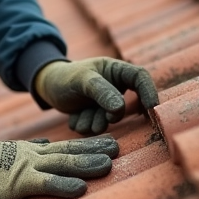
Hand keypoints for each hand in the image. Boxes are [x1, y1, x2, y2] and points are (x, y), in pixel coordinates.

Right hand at [0, 137, 118, 198]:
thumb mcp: (10, 152)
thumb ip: (30, 149)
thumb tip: (46, 144)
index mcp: (34, 151)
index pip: (67, 145)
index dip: (90, 144)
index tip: (111, 142)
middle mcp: (35, 156)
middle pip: (70, 151)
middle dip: (95, 150)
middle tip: (119, 148)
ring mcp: (27, 168)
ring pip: (63, 164)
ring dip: (87, 164)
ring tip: (109, 164)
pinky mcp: (18, 183)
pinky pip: (45, 183)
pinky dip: (64, 185)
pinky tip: (81, 188)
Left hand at [34, 57, 158, 133]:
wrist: (47, 86)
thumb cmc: (65, 76)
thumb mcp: (82, 80)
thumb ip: (101, 92)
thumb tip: (120, 108)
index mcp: (116, 71)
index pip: (141, 78)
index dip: (149, 92)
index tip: (151, 109)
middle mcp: (114, 87)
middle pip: (123, 107)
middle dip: (109, 116)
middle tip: (100, 117)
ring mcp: (105, 103)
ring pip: (107, 121)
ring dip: (93, 122)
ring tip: (79, 114)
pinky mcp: (95, 116)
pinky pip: (94, 128)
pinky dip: (83, 125)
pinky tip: (74, 116)